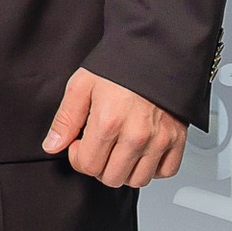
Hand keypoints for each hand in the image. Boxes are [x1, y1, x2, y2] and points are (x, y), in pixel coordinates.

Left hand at [42, 73, 186, 187]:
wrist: (154, 50)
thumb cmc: (120, 65)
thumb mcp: (82, 85)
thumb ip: (66, 119)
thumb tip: (53, 145)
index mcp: (109, 121)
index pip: (88, 165)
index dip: (78, 157)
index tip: (81, 143)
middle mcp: (136, 135)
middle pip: (111, 178)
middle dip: (100, 165)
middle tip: (100, 146)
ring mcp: (159, 139)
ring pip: (138, 180)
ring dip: (125, 170)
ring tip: (120, 150)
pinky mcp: (178, 138)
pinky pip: (166, 172)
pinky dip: (153, 168)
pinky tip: (143, 153)